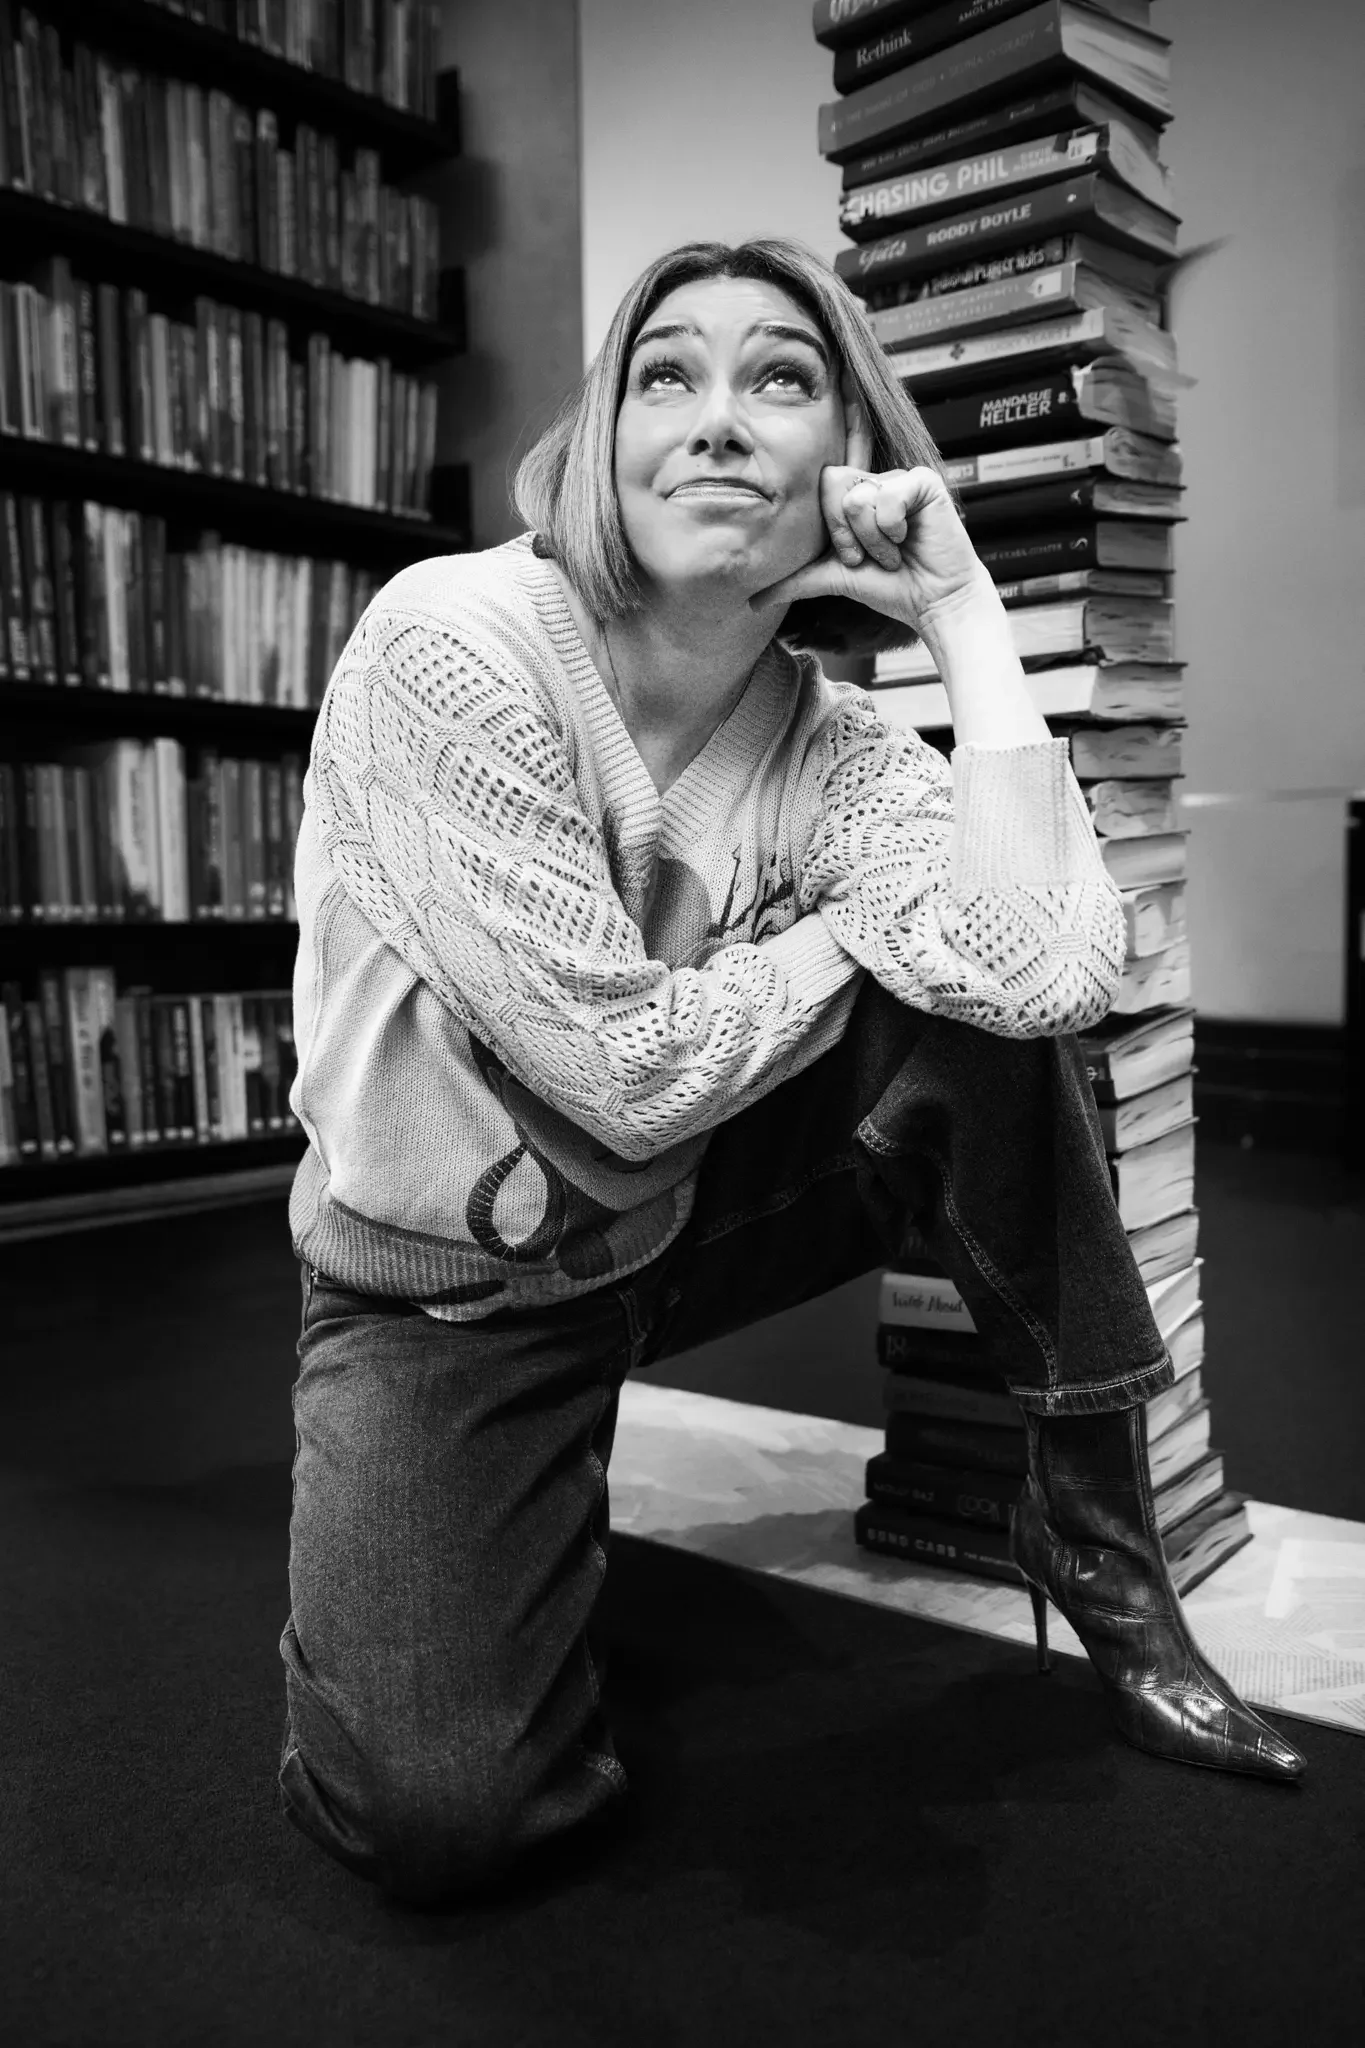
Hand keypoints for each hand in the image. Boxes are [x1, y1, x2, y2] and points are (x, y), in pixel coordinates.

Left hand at [750, 389, 989, 635]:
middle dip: (846, 533)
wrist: (933, 602)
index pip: (820, 487)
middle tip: (869, 557)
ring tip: (894, 552)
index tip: (851, 557)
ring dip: (873, 538)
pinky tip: (910, 538)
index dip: (831, 528)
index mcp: (852, 498)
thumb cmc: (890, 588)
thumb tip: (750, 602)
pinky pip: (889, 493)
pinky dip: (894, 526)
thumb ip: (794, 581)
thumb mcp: (833, 579)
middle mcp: (874, 482)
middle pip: (833, 483)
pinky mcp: (923, 482)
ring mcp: (899, 479)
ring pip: (859, 495)